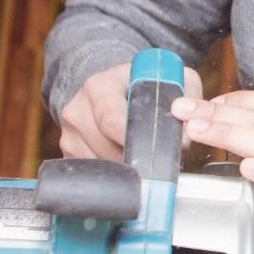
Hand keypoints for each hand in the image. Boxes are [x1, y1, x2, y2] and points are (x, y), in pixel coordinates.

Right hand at [59, 60, 204, 160]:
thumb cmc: (144, 84)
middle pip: (106, 148)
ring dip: (125, 167)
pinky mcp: (68, 150)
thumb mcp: (169, 81)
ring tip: (141, 156)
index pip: (111, 120)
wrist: (113, 87)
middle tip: (156, 160)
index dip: (134, 141)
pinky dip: (112, 172)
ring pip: (100, 164)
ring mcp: (69, 132)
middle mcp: (77, 108)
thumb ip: (185, 101)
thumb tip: (183, 138)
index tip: (153, 152)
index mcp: (99, 86)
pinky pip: (92, 171)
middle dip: (135, 158)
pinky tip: (125, 160)